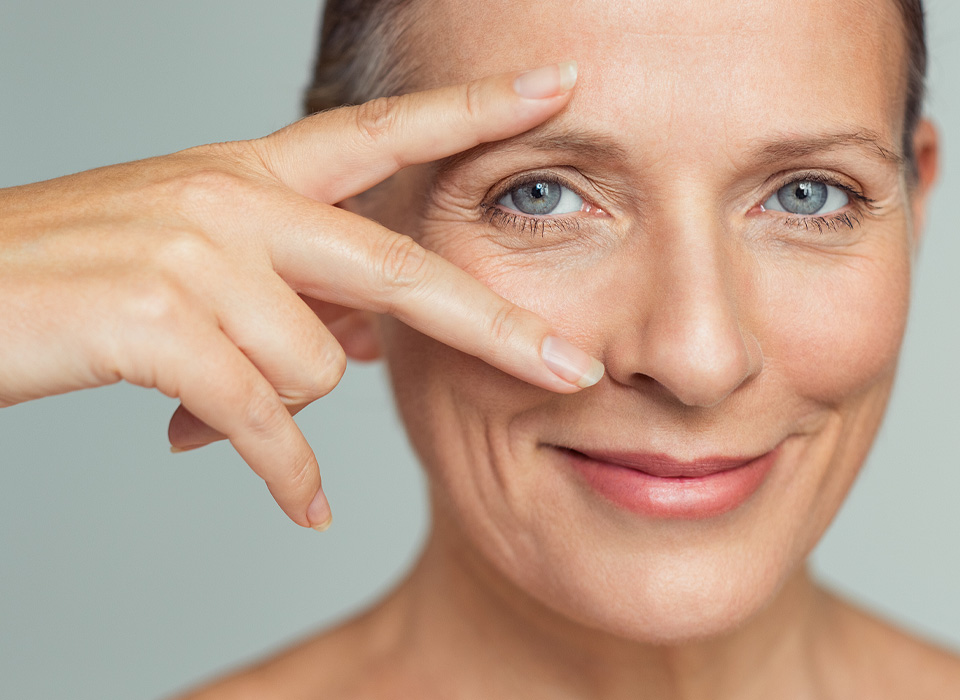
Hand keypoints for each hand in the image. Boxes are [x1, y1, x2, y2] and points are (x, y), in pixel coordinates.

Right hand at [0, 61, 601, 529]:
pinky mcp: (159, 323)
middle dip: (491, 329)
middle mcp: (233, 197)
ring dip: (284, 405)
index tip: (555, 83)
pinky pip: (265, 423)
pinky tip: (301, 504)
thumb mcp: (199, 257)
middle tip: (572, 372)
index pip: (381, 132)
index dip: (471, 109)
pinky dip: (285, 475)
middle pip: (398, 270)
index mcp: (249, 170)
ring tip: (220, 401)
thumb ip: (294, 287)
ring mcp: (196, 254)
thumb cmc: (82, 278)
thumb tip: (373, 339)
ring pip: (315, 367)